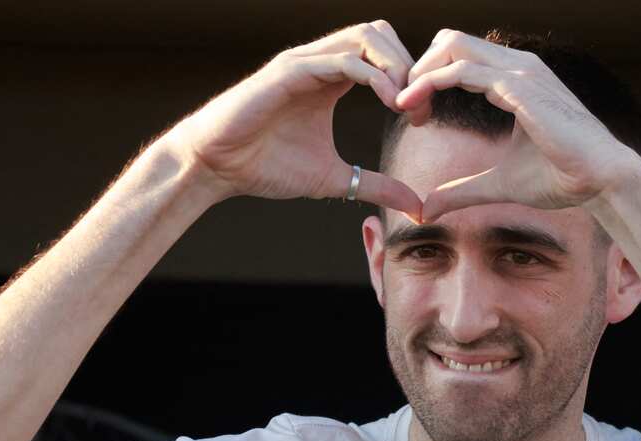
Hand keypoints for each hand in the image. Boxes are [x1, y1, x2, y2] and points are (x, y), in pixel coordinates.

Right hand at [166, 21, 421, 217]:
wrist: (216, 167)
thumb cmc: (266, 166)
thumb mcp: (336, 179)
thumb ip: (376, 186)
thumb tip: (416, 204)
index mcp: (331, 78)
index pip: (384, 55)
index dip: (412, 80)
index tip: (423, 119)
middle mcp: (320, 61)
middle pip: (380, 34)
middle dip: (410, 66)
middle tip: (420, 109)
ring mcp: (304, 62)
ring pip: (364, 37)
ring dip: (395, 66)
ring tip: (407, 106)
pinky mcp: (288, 71)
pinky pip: (340, 60)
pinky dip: (373, 77)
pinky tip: (390, 104)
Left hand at [395, 30, 640, 221]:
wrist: (600, 180)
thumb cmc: (561, 177)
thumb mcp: (498, 184)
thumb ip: (461, 190)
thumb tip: (425, 208)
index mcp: (514, 78)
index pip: (459, 57)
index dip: (429, 80)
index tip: (414, 115)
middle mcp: (517, 65)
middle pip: (449, 41)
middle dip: (419, 70)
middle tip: (406, 109)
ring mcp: (519, 72)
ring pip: (451, 46)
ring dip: (420, 74)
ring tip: (405, 107)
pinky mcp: (519, 87)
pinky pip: (463, 71)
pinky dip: (431, 84)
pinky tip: (414, 107)